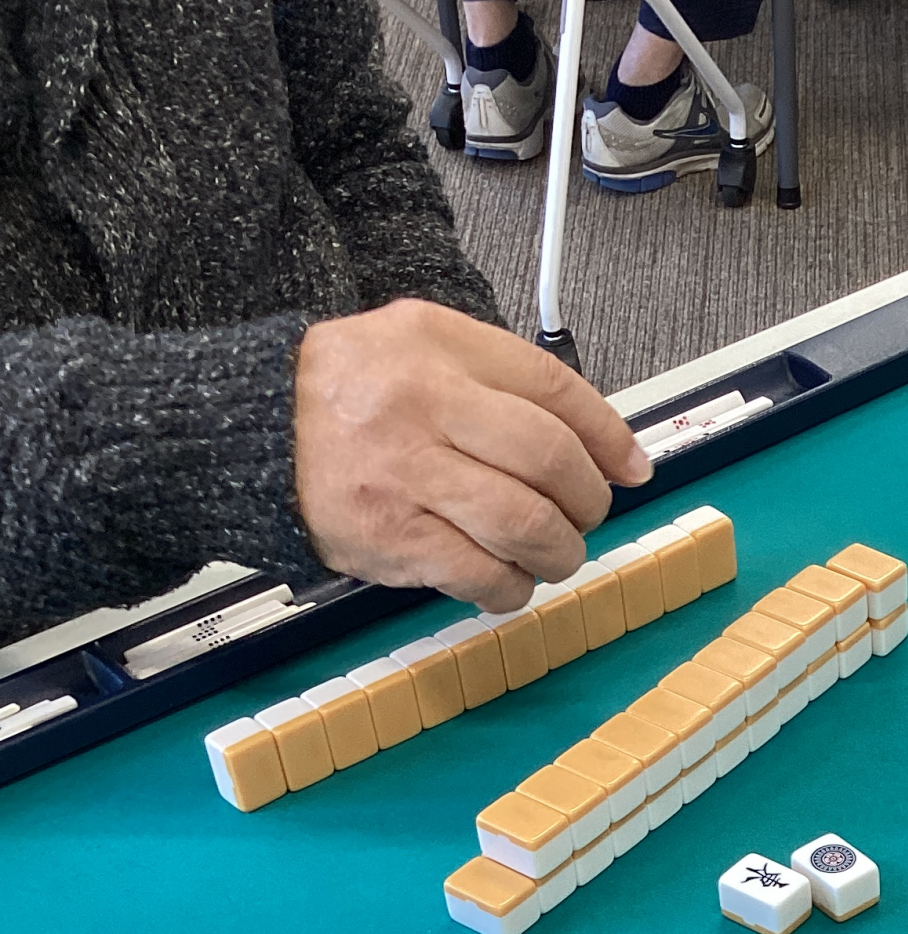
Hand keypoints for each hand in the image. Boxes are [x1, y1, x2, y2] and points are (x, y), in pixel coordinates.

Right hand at [293, 300, 649, 612]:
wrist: (250, 433)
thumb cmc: (342, 396)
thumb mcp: (415, 346)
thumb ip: (498, 380)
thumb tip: (595, 441)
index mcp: (439, 345)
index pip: (553, 389)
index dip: (608, 435)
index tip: (631, 467)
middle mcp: (426, 404)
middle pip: (550, 461)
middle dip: (587, 501)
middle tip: (584, 515)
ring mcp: (409, 474)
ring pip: (527, 525)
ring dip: (559, 553)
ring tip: (553, 554)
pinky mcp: (394, 537)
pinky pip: (483, 575)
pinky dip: (511, 587)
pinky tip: (506, 579)